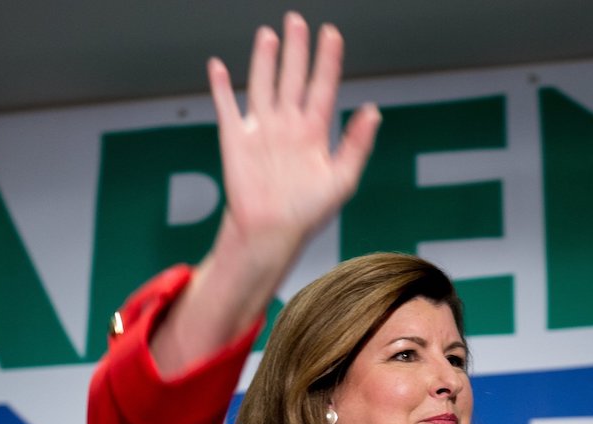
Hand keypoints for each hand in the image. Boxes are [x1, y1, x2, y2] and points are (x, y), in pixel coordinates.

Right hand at [208, 12, 378, 263]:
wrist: (270, 233)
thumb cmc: (306, 214)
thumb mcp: (343, 180)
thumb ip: (358, 144)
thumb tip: (373, 110)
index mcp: (314, 133)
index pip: (323, 86)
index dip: (328, 60)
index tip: (332, 34)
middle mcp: (287, 126)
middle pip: (292, 77)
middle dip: (296, 49)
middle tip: (297, 20)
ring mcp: (261, 131)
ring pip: (263, 85)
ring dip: (264, 59)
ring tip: (268, 34)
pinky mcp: (235, 140)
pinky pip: (226, 107)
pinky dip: (220, 87)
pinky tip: (219, 67)